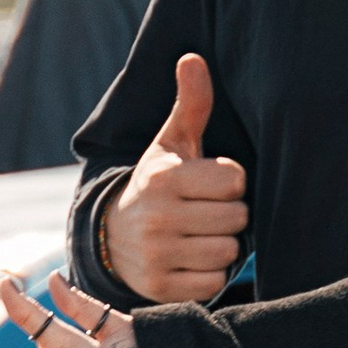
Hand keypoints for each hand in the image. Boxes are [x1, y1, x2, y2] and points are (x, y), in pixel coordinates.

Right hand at [101, 55, 245, 302]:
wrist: (111, 237)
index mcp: (164, 178)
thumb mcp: (170, 144)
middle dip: (228, 214)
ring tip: (200, 234)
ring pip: (228, 252)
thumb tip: (193, 58)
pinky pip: (213, 283)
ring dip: (222, 244)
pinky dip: (209, 274)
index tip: (209, 183)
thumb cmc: (157, 184)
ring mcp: (157, 256)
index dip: (229, 181)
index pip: (235, 180)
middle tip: (205, 211)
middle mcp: (157, 217)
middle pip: (236, 218)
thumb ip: (190, 104)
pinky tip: (192, 259)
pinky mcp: (160, 289)